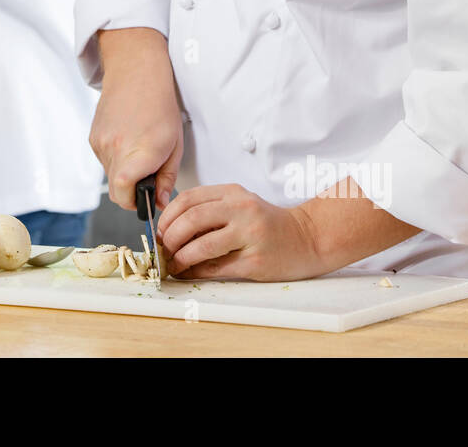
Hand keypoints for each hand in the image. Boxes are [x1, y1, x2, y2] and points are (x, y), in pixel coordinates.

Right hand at [90, 28, 182, 211]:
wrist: (136, 73)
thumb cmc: (161, 106)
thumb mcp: (175, 144)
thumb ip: (167, 178)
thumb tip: (160, 203)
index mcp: (140, 151)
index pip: (124, 194)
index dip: (133, 203)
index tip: (145, 200)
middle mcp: (116, 149)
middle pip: (116, 191)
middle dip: (131, 192)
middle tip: (148, 176)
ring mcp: (101, 143)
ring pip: (110, 177)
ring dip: (124, 173)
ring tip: (139, 150)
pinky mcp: (93, 138)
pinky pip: (104, 161)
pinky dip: (116, 159)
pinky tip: (128, 140)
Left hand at [157, 183, 324, 281]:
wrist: (307, 238)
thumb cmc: (267, 224)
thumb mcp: (240, 205)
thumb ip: (210, 211)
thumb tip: (170, 230)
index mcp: (233, 193)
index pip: (189, 199)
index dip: (167, 216)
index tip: (160, 230)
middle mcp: (241, 210)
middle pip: (191, 220)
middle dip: (170, 238)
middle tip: (164, 249)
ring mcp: (250, 235)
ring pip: (201, 246)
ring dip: (180, 258)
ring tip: (174, 264)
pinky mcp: (255, 261)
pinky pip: (217, 268)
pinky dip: (196, 272)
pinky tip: (189, 273)